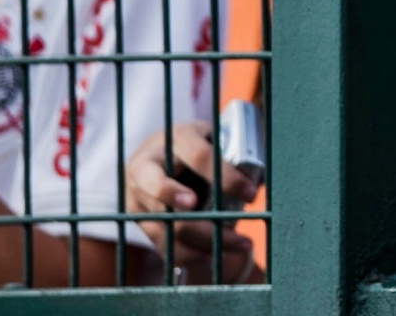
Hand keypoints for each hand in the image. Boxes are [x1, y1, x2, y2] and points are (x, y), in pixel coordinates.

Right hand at [124, 121, 260, 284]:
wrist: (154, 151)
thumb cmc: (195, 144)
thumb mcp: (211, 138)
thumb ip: (232, 154)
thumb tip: (260, 181)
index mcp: (175, 139)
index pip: (200, 157)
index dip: (226, 177)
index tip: (250, 194)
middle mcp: (146, 166)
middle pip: (175, 201)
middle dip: (205, 222)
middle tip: (238, 235)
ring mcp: (135, 194)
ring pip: (167, 226)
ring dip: (203, 243)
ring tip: (238, 247)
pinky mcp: (135, 216)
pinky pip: (160, 242)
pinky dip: (187, 254)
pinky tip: (212, 256)